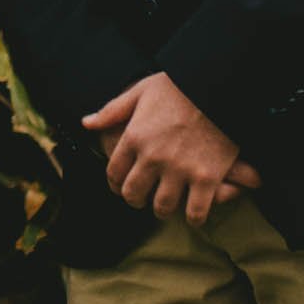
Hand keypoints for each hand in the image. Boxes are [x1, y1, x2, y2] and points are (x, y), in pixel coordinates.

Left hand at [87, 72, 260, 225]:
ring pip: (163, 207)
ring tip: (167, 203)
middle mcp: (153, 157)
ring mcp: (180, 170)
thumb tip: (86, 123)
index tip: (121, 186)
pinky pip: (195, 213)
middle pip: (134, 194)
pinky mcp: (207, 179)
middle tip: (143, 198)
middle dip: (136, 199)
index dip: (115, 184)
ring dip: (163, 208)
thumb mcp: (140, 91)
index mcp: (134, 137)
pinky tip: (194, 212)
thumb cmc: (178, 86)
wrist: (217, 85)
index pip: (114, 173)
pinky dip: (194, 218)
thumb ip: (112, 111)